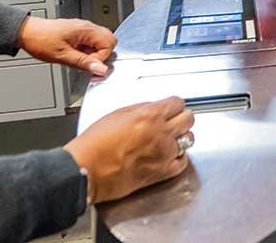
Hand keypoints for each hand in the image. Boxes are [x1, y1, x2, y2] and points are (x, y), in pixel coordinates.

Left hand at [18, 16, 116, 75]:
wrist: (26, 32)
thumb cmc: (40, 40)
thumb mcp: (63, 56)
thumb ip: (84, 63)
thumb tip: (101, 69)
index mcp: (86, 30)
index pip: (109, 44)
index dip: (101, 58)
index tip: (89, 65)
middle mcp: (87, 26)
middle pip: (109, 40)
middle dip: (101, 54)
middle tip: (87, 62)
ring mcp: (83, 28)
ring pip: (100, 41)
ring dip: (93, 53)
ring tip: (78, 58)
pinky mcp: (78, 32)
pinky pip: (91, 41)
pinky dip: (87, 50)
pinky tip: (74, 54)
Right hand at [64, 97, 193, 203]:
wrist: (87, 169)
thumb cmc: (96, 143)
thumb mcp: (119, 113)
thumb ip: (143, 109)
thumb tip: (155, 109)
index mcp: (150, 115)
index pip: (177, 103)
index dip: (174, 105)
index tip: (172, 108)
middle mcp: (161, 132)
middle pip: (188, 119)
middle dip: (181, 119)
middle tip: (174, 122)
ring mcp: (164, 153)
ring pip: (189, 139)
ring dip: (180, 138)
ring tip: (170, 139)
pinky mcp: (162, 172)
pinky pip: (183, 162)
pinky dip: (179, 158)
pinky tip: (170, 155)